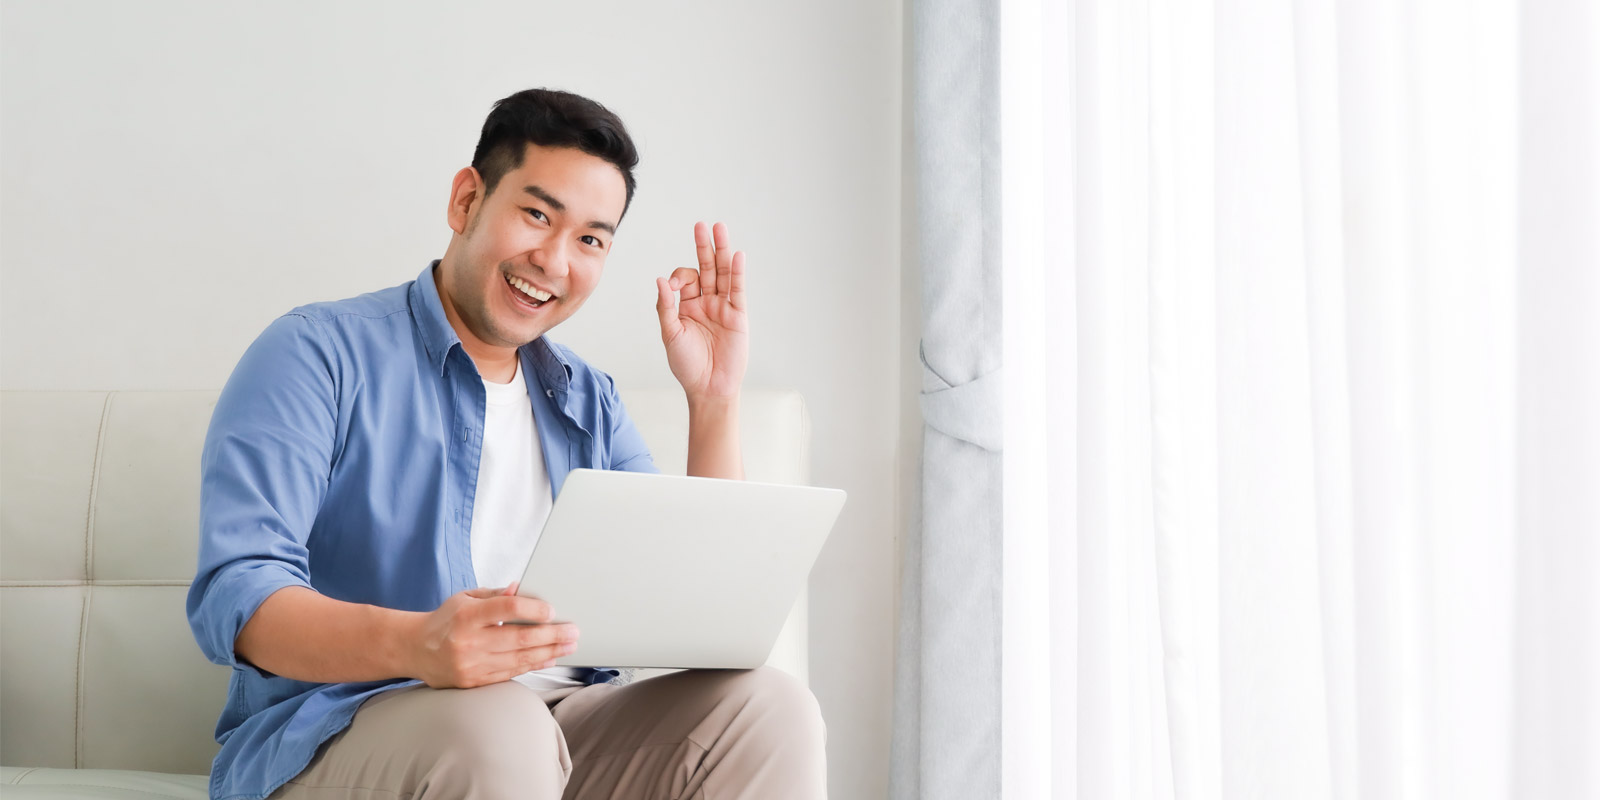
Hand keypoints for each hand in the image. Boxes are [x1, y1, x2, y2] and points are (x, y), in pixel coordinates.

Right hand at [409, 581, 579, 688]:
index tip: (552, 611)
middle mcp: (468, 642)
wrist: (416, 650)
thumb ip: (494, 596)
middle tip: (572, 632)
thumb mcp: (465, 598)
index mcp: (466, 616)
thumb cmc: (446, 620)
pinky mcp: (473, 681)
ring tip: (568, 646)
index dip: (533, 610)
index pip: (506, 609)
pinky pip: (510, 673)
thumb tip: (521, 589)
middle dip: (551, 635)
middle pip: (518, 638)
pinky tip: (549, 658)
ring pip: (518, 659)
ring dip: (548, 652)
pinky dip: (532, 665)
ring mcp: (471, 665)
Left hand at [655, 221, 748, 400]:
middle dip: (704, 247)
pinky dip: (737, 273)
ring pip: (722, 274)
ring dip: (721, 252)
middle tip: (702, 225)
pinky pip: (737, 290)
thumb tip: (660, 280)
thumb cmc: (687, 365)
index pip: (685, 279)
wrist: (708, 388)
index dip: (678, 277)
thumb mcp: (670, 334)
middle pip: (706, 268)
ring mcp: (723, 307)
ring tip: (720, 229)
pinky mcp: (738, 315)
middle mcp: (705, 302)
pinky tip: (737, 257)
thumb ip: (666, 307)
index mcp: (686, 305)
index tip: (672, 287)